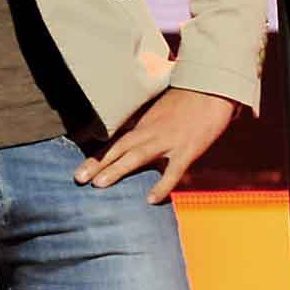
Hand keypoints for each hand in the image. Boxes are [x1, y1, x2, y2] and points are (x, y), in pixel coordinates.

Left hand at [73, 87, 237, 202]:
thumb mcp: (161, 111)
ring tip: (99, 184)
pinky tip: (151, 200)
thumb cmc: (188, 100)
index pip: (115, 142)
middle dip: (97, 164)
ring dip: (116, 170)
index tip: (80, 168)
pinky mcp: (188, 150)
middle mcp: (150, 132)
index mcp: (143, 124)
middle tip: (77, 178)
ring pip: (136, 157)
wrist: (212, 90)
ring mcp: (167, 141)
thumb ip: (149, 127)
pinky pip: (172, 171)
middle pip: (118, 149)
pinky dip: (162, 185)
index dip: (97, 156)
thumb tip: (139, 142)